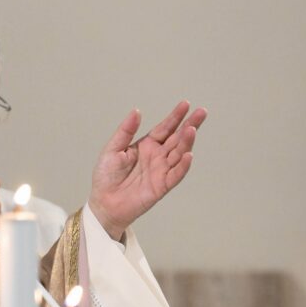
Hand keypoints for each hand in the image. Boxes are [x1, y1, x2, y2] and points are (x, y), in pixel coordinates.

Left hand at [88, 101, 205, 240]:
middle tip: (201, 112)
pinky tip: (188, 155)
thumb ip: (125, 131)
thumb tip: (136, 111)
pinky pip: (176, 175)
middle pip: (177, 138)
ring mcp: (161, 170)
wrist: (104, 202)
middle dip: (189, 125)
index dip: (175, 117)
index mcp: (146, 145)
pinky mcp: (162, 186)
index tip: (186, 104)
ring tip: (192, 129)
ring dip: (186, 142)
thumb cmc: (106, 176)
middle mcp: (157, 156)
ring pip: (178, 154)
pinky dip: (183, 166)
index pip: (164, 128)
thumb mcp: (112, 149)